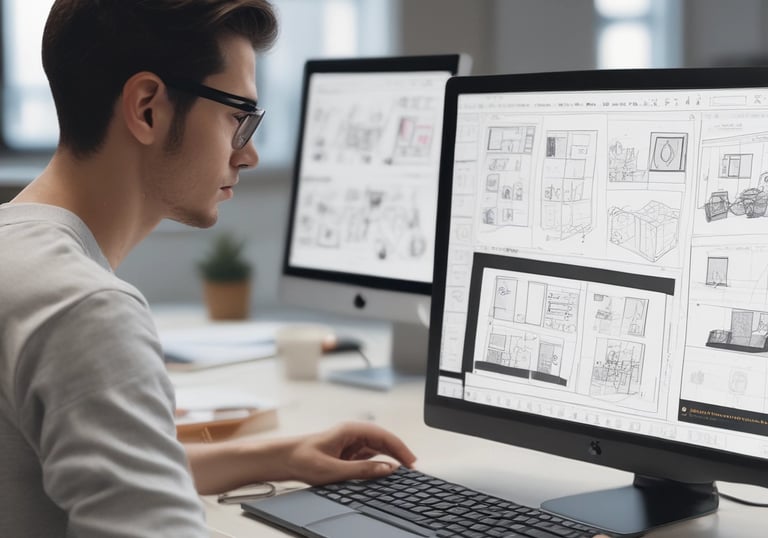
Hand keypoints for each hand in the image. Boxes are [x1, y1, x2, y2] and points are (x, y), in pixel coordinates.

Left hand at [285, 421, 416, 484]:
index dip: (400, 449)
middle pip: (383, 441)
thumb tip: (387, 468)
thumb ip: (362, 470)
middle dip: (399, 453)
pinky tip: (385, 472)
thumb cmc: (302, 459)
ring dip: (390, 458)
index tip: (411, 462)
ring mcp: (350, 443)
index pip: (383, 436)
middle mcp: (352, 434)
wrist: (283, 460)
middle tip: (412, 469)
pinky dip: (379, 463)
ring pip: (377, 448)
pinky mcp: (347, 453)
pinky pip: (369, 456)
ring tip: (404, 471)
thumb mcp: (334, 469)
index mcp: (350, 430)